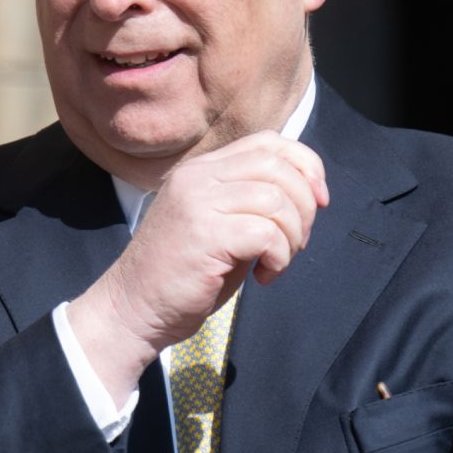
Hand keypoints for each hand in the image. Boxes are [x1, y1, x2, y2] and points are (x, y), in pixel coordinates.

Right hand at [68, 131, 327, 404]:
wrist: (133, 310)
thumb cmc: (181, 276)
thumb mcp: (218, 225)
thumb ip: (250, 202)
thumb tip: (308, 193)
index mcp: (202, 170)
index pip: (268, 143)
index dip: (305, 165)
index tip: (319, 201)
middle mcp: (198, 177)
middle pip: (278, 166)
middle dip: (305, 205)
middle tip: (297, 242)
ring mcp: (198, 203)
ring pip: (277, 200)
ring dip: (292, 236)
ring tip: (277, 262)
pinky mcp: (205, 234)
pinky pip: (267, 233)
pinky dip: (279, 258)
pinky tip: (263, 277)